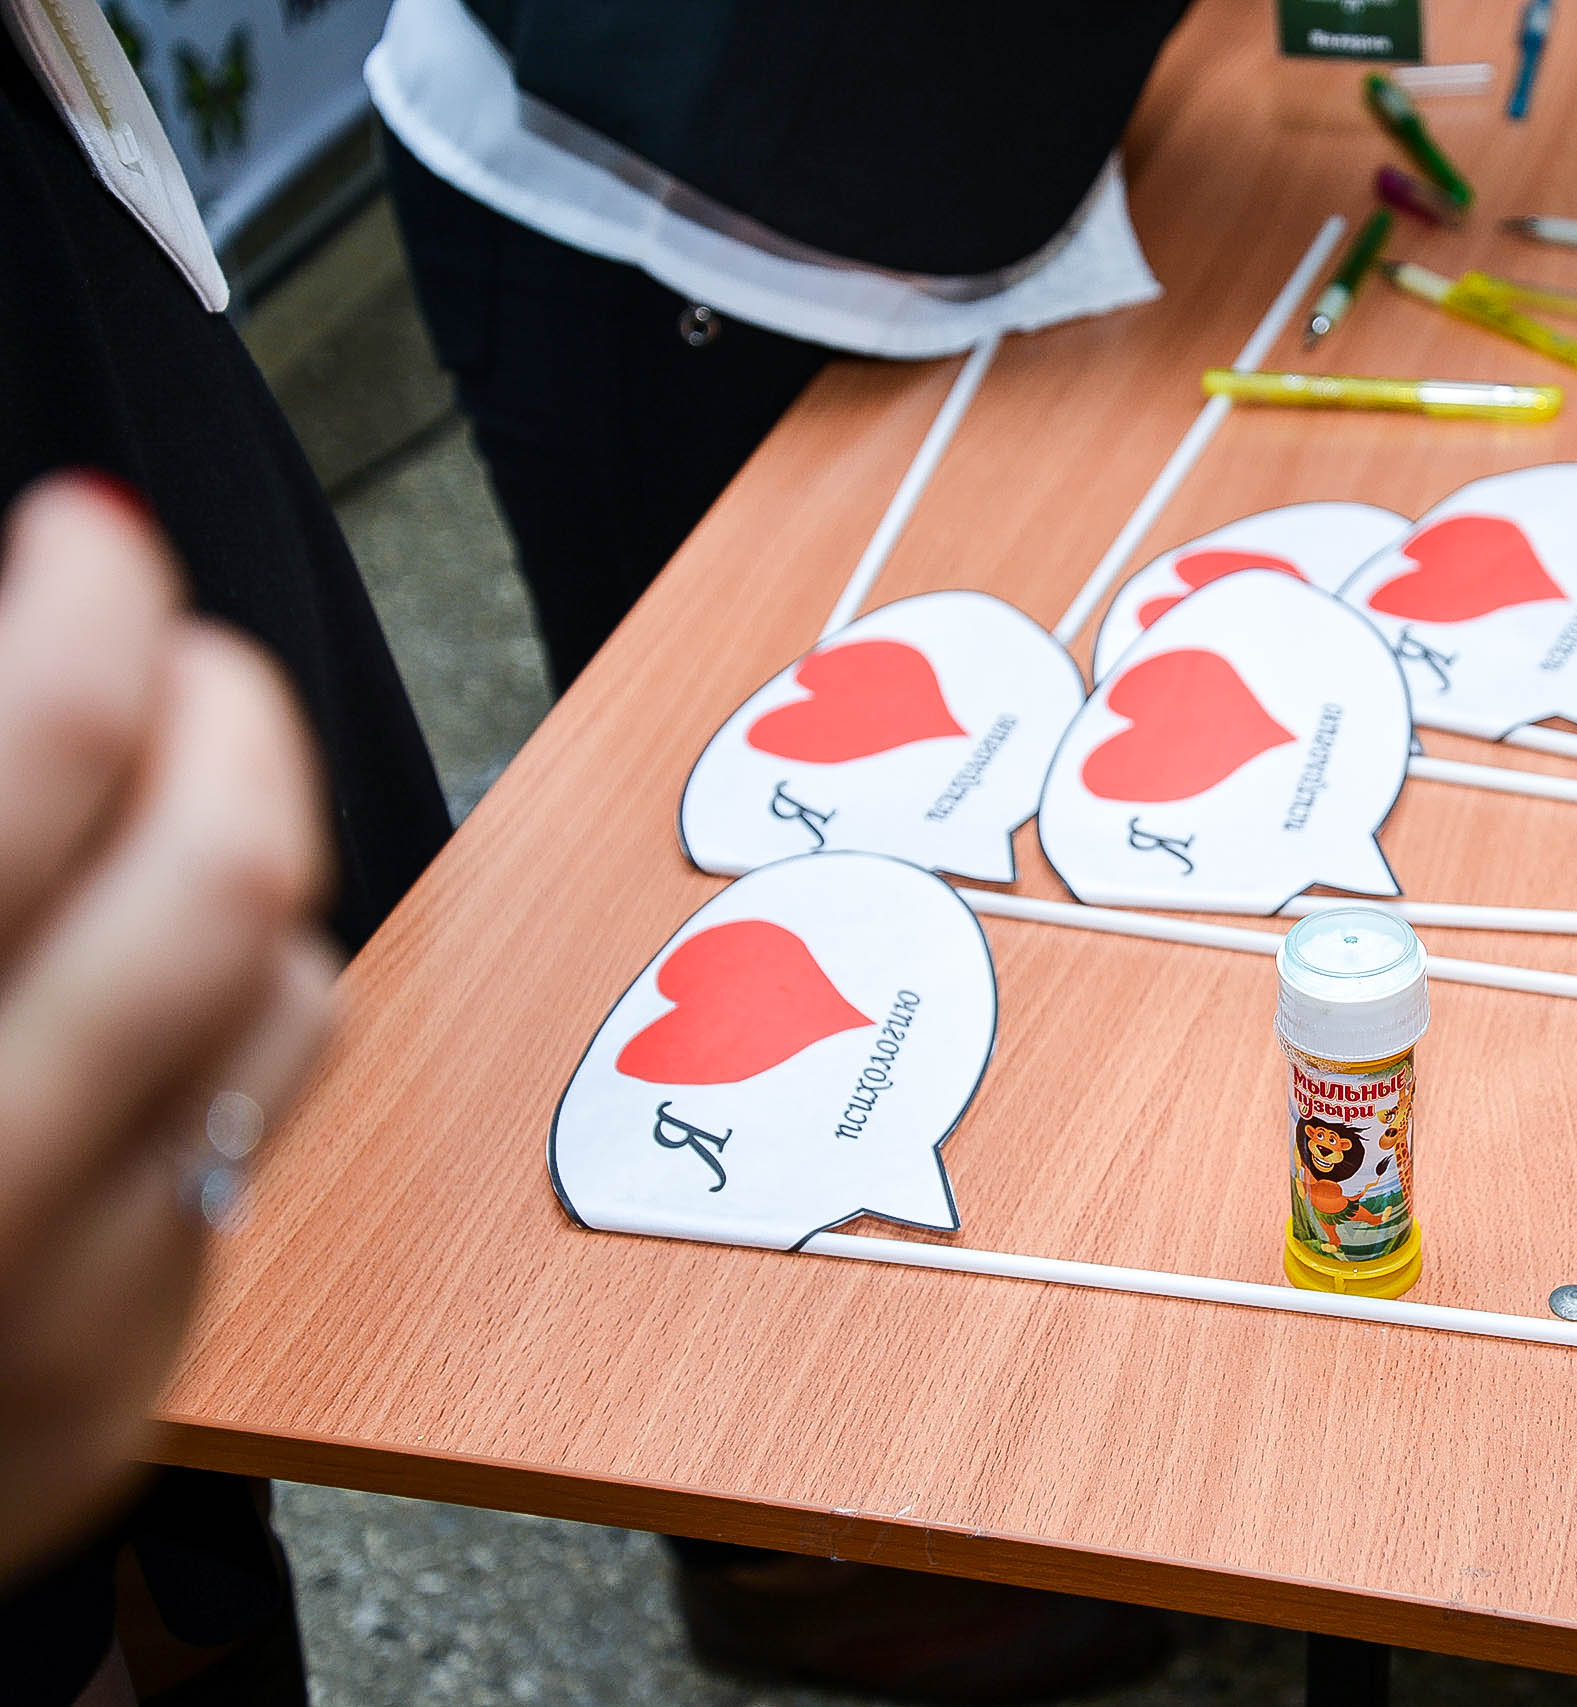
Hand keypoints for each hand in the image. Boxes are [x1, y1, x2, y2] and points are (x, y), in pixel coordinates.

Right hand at [0, 474, 337, 1586]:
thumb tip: (31, 659)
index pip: (47, 759)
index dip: (90, 608)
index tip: (91, 535)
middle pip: (226, 874)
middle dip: (226, 712)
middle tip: (169, 647)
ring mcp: (54, 1319)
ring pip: (280, 998)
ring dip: (246, 856)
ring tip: (169, 790)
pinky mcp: (111, 1394)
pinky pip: (249, 1140)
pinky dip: (220, 1021)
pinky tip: (135, 978)